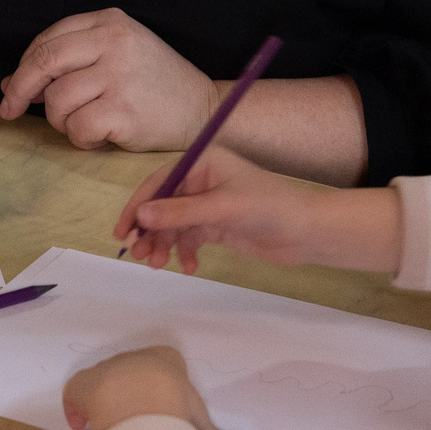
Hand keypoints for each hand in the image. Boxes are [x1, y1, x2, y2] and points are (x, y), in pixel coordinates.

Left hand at [0, 10, 220, 150]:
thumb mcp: (117, 55)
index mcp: (110, 22)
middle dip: (20, 89)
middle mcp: (115, 42)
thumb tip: (13, 82)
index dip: (24, 66)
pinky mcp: (123, 110)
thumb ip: (70, 61)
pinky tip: (101, 136)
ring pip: (57, 100)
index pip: (49, 39)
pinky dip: (81, 139)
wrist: (204, 110)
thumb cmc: (154, 85)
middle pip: (44, 62)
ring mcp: (119, 76)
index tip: (12, 87)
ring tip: (86, 123)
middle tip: (11, 109)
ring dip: (61, 120)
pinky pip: (77, 128)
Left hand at [62, 347, 233, 429]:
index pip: (166, 364)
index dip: (164, 387)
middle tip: (139, 421)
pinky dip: (77, 408)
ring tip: (113, 426)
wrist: (143, 401)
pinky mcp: (84, 383)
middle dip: (135, 395)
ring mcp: (108, 368)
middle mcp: (135, 358)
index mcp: (166, 358)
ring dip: (108, 402)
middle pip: (134, 375)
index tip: (165, 406)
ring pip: (107, 383)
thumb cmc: (178, 406)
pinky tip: (81, 425)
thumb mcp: (200, 421)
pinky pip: (77, 394)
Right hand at [115, 142, 401, 274]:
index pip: (159, 182)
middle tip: (140, 256)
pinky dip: (185, 253)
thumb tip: (140, 217)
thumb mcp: (222, 208)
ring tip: (159, 266)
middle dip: (150, 231)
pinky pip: (190, 239)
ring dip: (164, 245)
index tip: (123, 231)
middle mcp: (201, 180)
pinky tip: (189, 267)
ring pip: (173, 225)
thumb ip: (180, 213)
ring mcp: (208, 204)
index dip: (138, 206)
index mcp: (202, 162)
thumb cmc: (268, 207)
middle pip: (162, 205)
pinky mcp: (217, 226)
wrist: (307, 232)